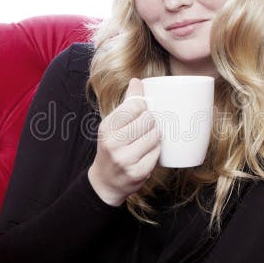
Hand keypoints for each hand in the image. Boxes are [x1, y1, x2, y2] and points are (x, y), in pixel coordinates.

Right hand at [88, 78, 160, 205]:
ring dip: (155, 136)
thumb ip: (127, 103)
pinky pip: (157, 153)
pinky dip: (155, 151)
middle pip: (148, 120)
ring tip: (145, 141)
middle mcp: (113, 143)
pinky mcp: (138, 172)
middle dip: (151, 122)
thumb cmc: (112, 147)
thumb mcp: (113, 125)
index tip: (142, 112)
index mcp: (107, 127)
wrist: (105, 181)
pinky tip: (146, 154)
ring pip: (155, 135)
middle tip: (144, 129)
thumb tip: (137, 81)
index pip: (135, 106)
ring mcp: (125, 159)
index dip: (143, 107)